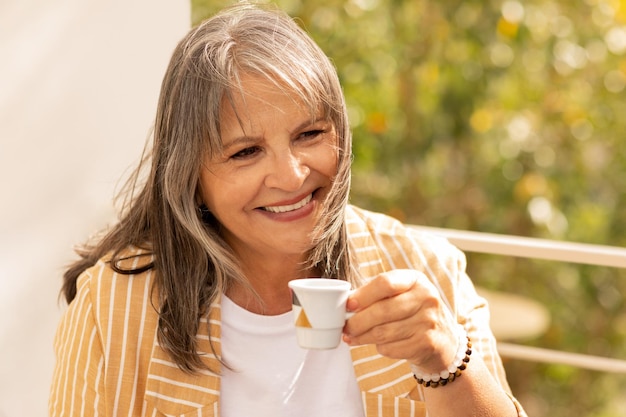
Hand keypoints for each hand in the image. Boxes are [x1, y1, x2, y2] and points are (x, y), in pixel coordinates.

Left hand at [343, 269, 458, 371]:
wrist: (444, 340)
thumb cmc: (414, 313)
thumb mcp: (403, 295)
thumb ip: (378, 295)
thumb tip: (347, 304)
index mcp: (416, 280)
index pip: (385, 283)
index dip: (363, 295)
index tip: (348, 305)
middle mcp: (426, 298)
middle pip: (383, 310)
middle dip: (358, 321)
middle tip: (345, 327)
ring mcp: (429, 321)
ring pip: (384, 332)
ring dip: (363, 337)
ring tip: (352, 337)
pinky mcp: (428, 343)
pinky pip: (392, 348)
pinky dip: (379, 348)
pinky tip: (377, 344)